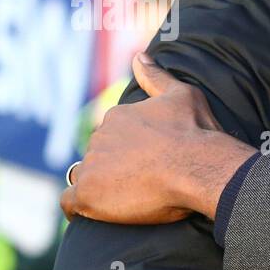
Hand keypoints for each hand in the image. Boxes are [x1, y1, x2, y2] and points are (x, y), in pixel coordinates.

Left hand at [61, 54, 252, 223]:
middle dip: (114, 168)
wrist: (200, 166)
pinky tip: (90, 213)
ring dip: (100, 186)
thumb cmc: (197, 133)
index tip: (147, 163)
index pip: (114, 135)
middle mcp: (100, 137)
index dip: (129, 150)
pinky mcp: (88, 193)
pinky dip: (77, 208)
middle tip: (142, 184)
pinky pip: (70, 202)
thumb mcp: (183, 95)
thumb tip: (139, 56)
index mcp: (119, 116)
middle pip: (99, 156)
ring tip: (124, 200)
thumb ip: (156, 76)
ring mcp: (92, 165)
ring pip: (86, 177)